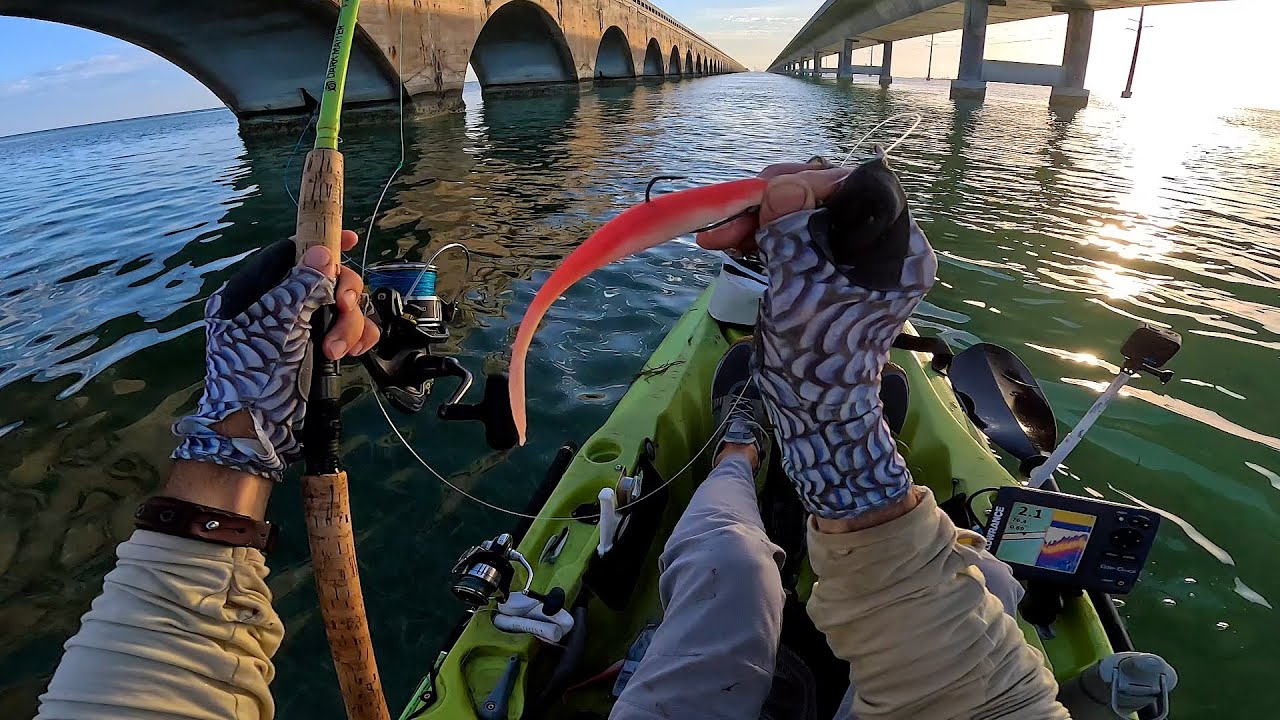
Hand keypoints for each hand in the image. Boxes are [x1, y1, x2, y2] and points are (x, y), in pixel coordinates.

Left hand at [171, 231, 379, 483]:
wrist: (258, 435)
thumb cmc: (254, 377)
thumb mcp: (276, 326)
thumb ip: (301, 286)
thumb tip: (324, 251)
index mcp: (253, 294)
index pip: (289, 254)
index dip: (320, 245)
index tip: (350, 238)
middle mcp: (278, 309)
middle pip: (324, 279)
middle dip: (341, 294)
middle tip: (345, 308)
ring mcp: (301, 332)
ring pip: (341, 307)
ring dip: (349, 324)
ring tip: (338, 350)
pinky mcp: (319, 353)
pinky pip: (349, 333)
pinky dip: (356, 339)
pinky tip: (353, 353)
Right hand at [723, 156, 936, 523]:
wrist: (812, 413)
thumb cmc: (816, 358)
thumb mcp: (800, 287)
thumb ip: (792, 231)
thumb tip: (780, 182)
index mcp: (898, 250)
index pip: (863, 186)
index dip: (814, 180)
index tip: (769, 188)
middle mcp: (882, 249)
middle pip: (829, 197)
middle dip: (778, 198)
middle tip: (736, 206)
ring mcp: (851, 261)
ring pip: (805, 215)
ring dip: (759, 218)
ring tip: (716, 232)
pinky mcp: (825, 273)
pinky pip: (795, 238)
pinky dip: (762, 237)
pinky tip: (726, 240)